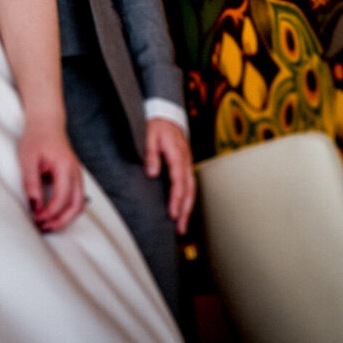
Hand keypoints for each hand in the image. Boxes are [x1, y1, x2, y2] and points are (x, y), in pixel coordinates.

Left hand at [17, 121, 85, 232]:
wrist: (46, 122)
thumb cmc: (36, 137)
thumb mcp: (28, 158)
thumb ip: (31, 182)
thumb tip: (34, 206)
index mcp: (65, 167)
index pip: (62, 198)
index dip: (49, 212)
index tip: (35, 217)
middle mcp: (76, 173)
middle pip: (76, 206)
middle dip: (61, 221)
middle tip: (43, 228)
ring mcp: (77, 175)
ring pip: (78, 205)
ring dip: (64, 218)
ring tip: (47, 224)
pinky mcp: (73, 177)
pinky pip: (75, 199)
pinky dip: (66, 210)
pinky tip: (52, 213)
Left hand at [144, 117, 194, 235]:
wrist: (168, 114)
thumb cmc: (158, 125)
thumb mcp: (150, 135)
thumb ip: (151, 154)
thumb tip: (152, 173)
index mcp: (177, 155)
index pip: (179, 182)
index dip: (176, 199)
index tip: (173, 214)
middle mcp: (186, 162)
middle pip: (189, 190)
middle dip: (186, 211)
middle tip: (181, 229)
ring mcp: (188, 164)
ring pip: (192, 190)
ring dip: (188, 208)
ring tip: (183, 226)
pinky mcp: (186, 166)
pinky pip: (190, 185)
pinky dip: (188, 200)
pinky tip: (184, 210)